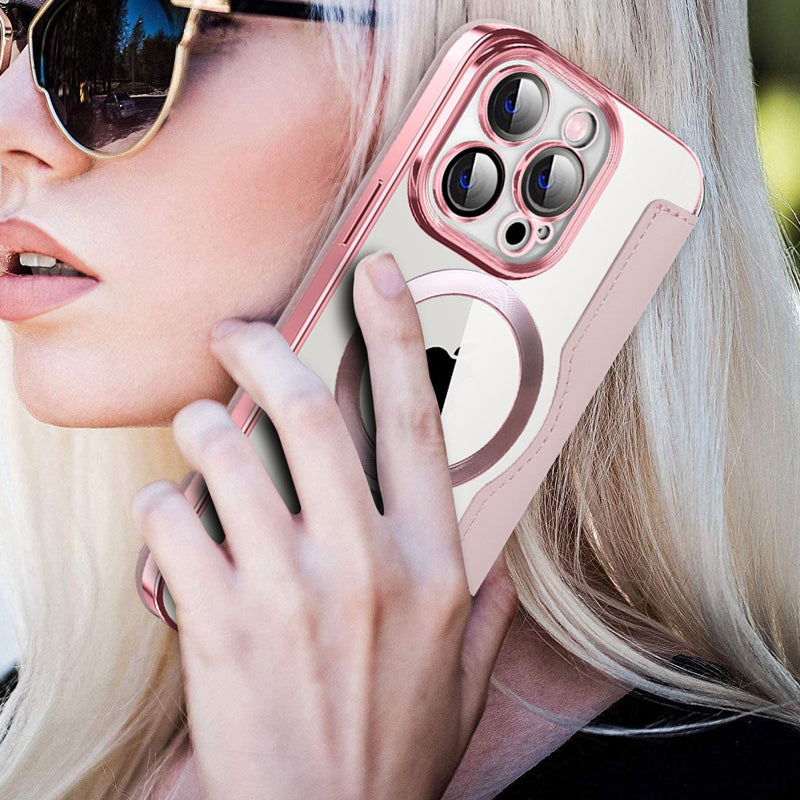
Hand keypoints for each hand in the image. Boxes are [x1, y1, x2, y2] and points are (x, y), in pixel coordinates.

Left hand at [131, 251, 519, 799]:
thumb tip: (499, 562)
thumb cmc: (389, 750)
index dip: (397, 336)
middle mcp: (362, 563)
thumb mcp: (464, 677)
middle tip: (241, 333)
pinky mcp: (219, 622)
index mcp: (430, 565)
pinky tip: (169, 508)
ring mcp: (287, 590)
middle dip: (267, 349)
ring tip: (201, 422)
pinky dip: (161, 501)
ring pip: (230, 455)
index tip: (377, 283)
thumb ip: (488, 610)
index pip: (416, 420)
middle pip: (309, 412)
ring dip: (205, 422)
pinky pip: (173, 525)